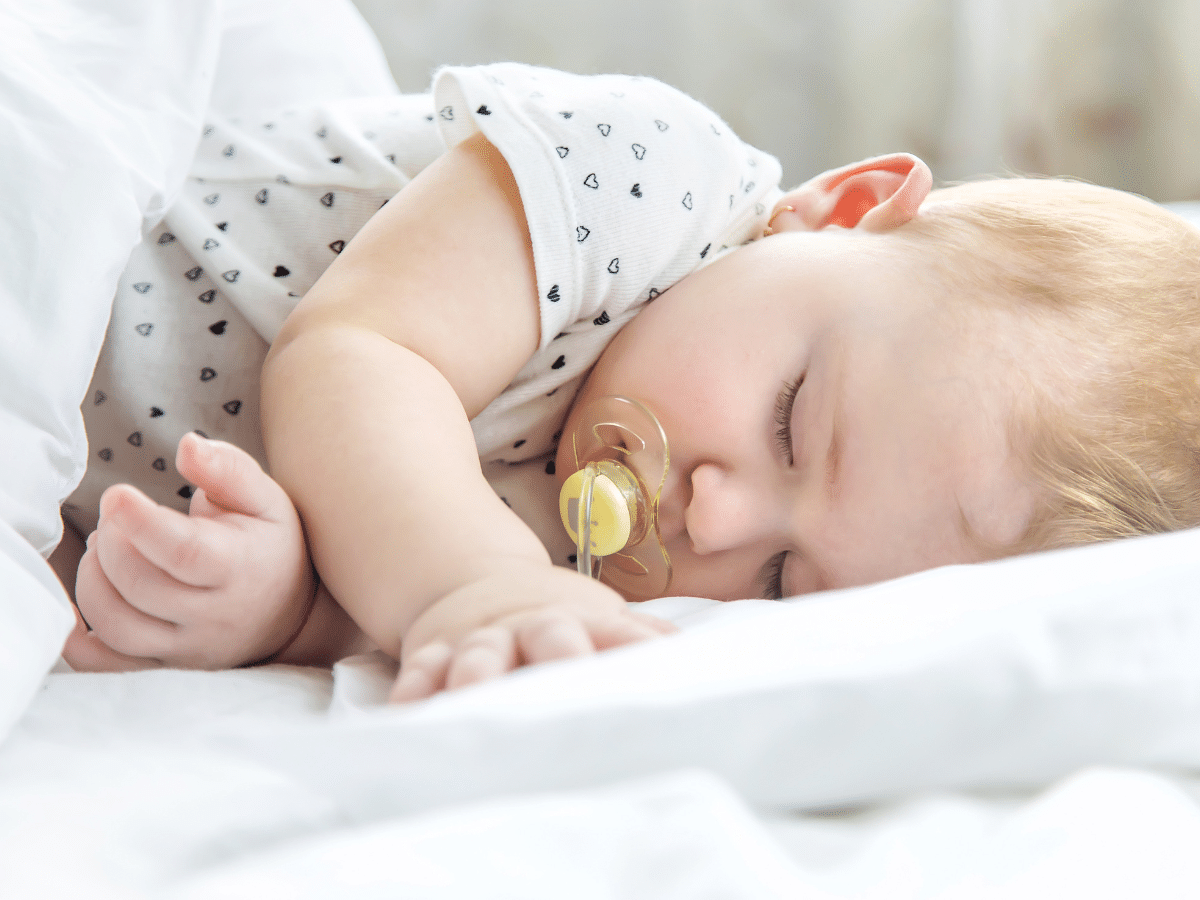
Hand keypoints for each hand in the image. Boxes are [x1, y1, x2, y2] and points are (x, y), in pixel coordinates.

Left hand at [63, 433, 315, 670]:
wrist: (291, 616)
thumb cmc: (270, 547)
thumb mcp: (267, 500)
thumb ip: (229, 468)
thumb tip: (187, 445)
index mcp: (241, 568)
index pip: (184, 553)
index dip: (140, 522)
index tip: (117, 493)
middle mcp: (215, 617)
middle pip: (141, 586)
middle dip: (110, 543)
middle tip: (114, 515)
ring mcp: (188, 648)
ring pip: (119, 627)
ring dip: (92, 582)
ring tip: (103, 549)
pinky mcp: (164, 667)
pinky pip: (107, 667)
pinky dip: (76, 642)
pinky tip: (72, 606)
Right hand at [389, 565, 675, 701]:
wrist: (475, 580)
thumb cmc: (555, 617)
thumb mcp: (601, 619)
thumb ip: (643, 641)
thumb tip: (707, 663)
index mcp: (581, 621)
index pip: (614, 633)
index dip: (630, 648)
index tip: (646, 674)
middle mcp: (533, 625)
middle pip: (548, 633)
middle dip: (557, 652)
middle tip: (567, 676)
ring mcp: (481, 637)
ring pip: (479, 651)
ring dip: (478, 671)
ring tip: (475, 695)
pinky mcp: (434, 651)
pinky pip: (421, 668)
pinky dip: (416, 688)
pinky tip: (411, 712)